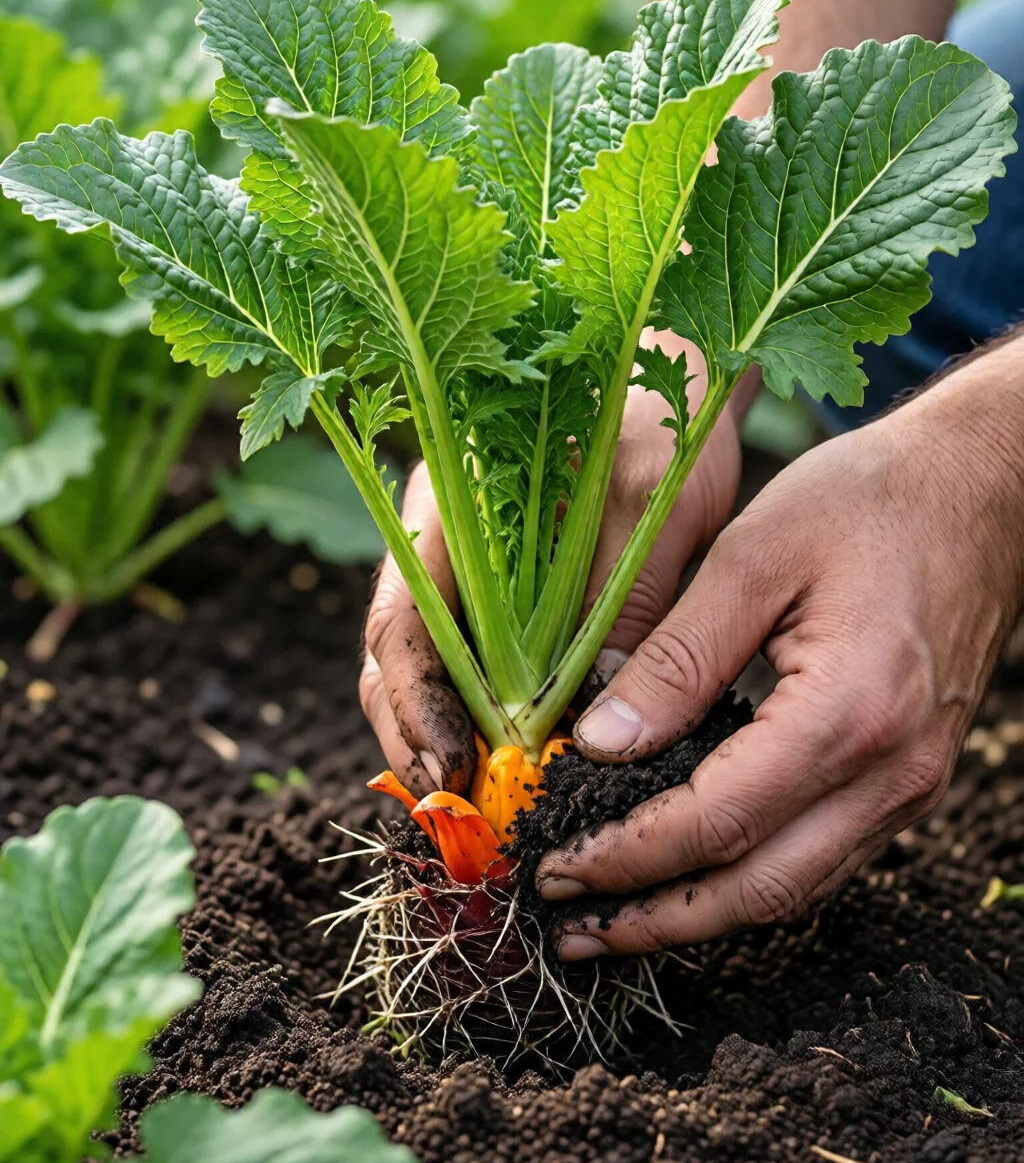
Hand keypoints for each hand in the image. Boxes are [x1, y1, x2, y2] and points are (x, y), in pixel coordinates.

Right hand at [360, 335, 745, 796]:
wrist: (668, 348)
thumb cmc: (658, 402)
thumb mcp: (653, 490)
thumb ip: (621, 591)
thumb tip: (595, 710)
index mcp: (448, 507)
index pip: (399, 624)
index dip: (413, 708)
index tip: (449, 772)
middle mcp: (440, 541)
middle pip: (396, 661)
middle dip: (416, 742)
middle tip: (461, 815)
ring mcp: (468, 565)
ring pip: (431, 670)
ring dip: (446, 739)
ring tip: (486, 807)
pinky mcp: (507, 587)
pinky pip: (477, 661)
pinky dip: (487, 715)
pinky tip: (521, 760)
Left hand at [537, 342, 1023, 958]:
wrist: (984, 492)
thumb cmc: (873, 502)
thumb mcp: (755, 554)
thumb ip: (677, 657)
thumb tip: (600, 745)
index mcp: (851, 710)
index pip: (719, 822)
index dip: (630, 856)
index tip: (557, 865)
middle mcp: (892, 770)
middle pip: (760, 889)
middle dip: (655, 919)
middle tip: (570, 928)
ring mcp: (909, 784)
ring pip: (794, 890)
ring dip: (699, 917)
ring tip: (613, 921)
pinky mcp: (907, 778)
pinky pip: (823, 859)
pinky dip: (748, 882)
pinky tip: (691, 877)